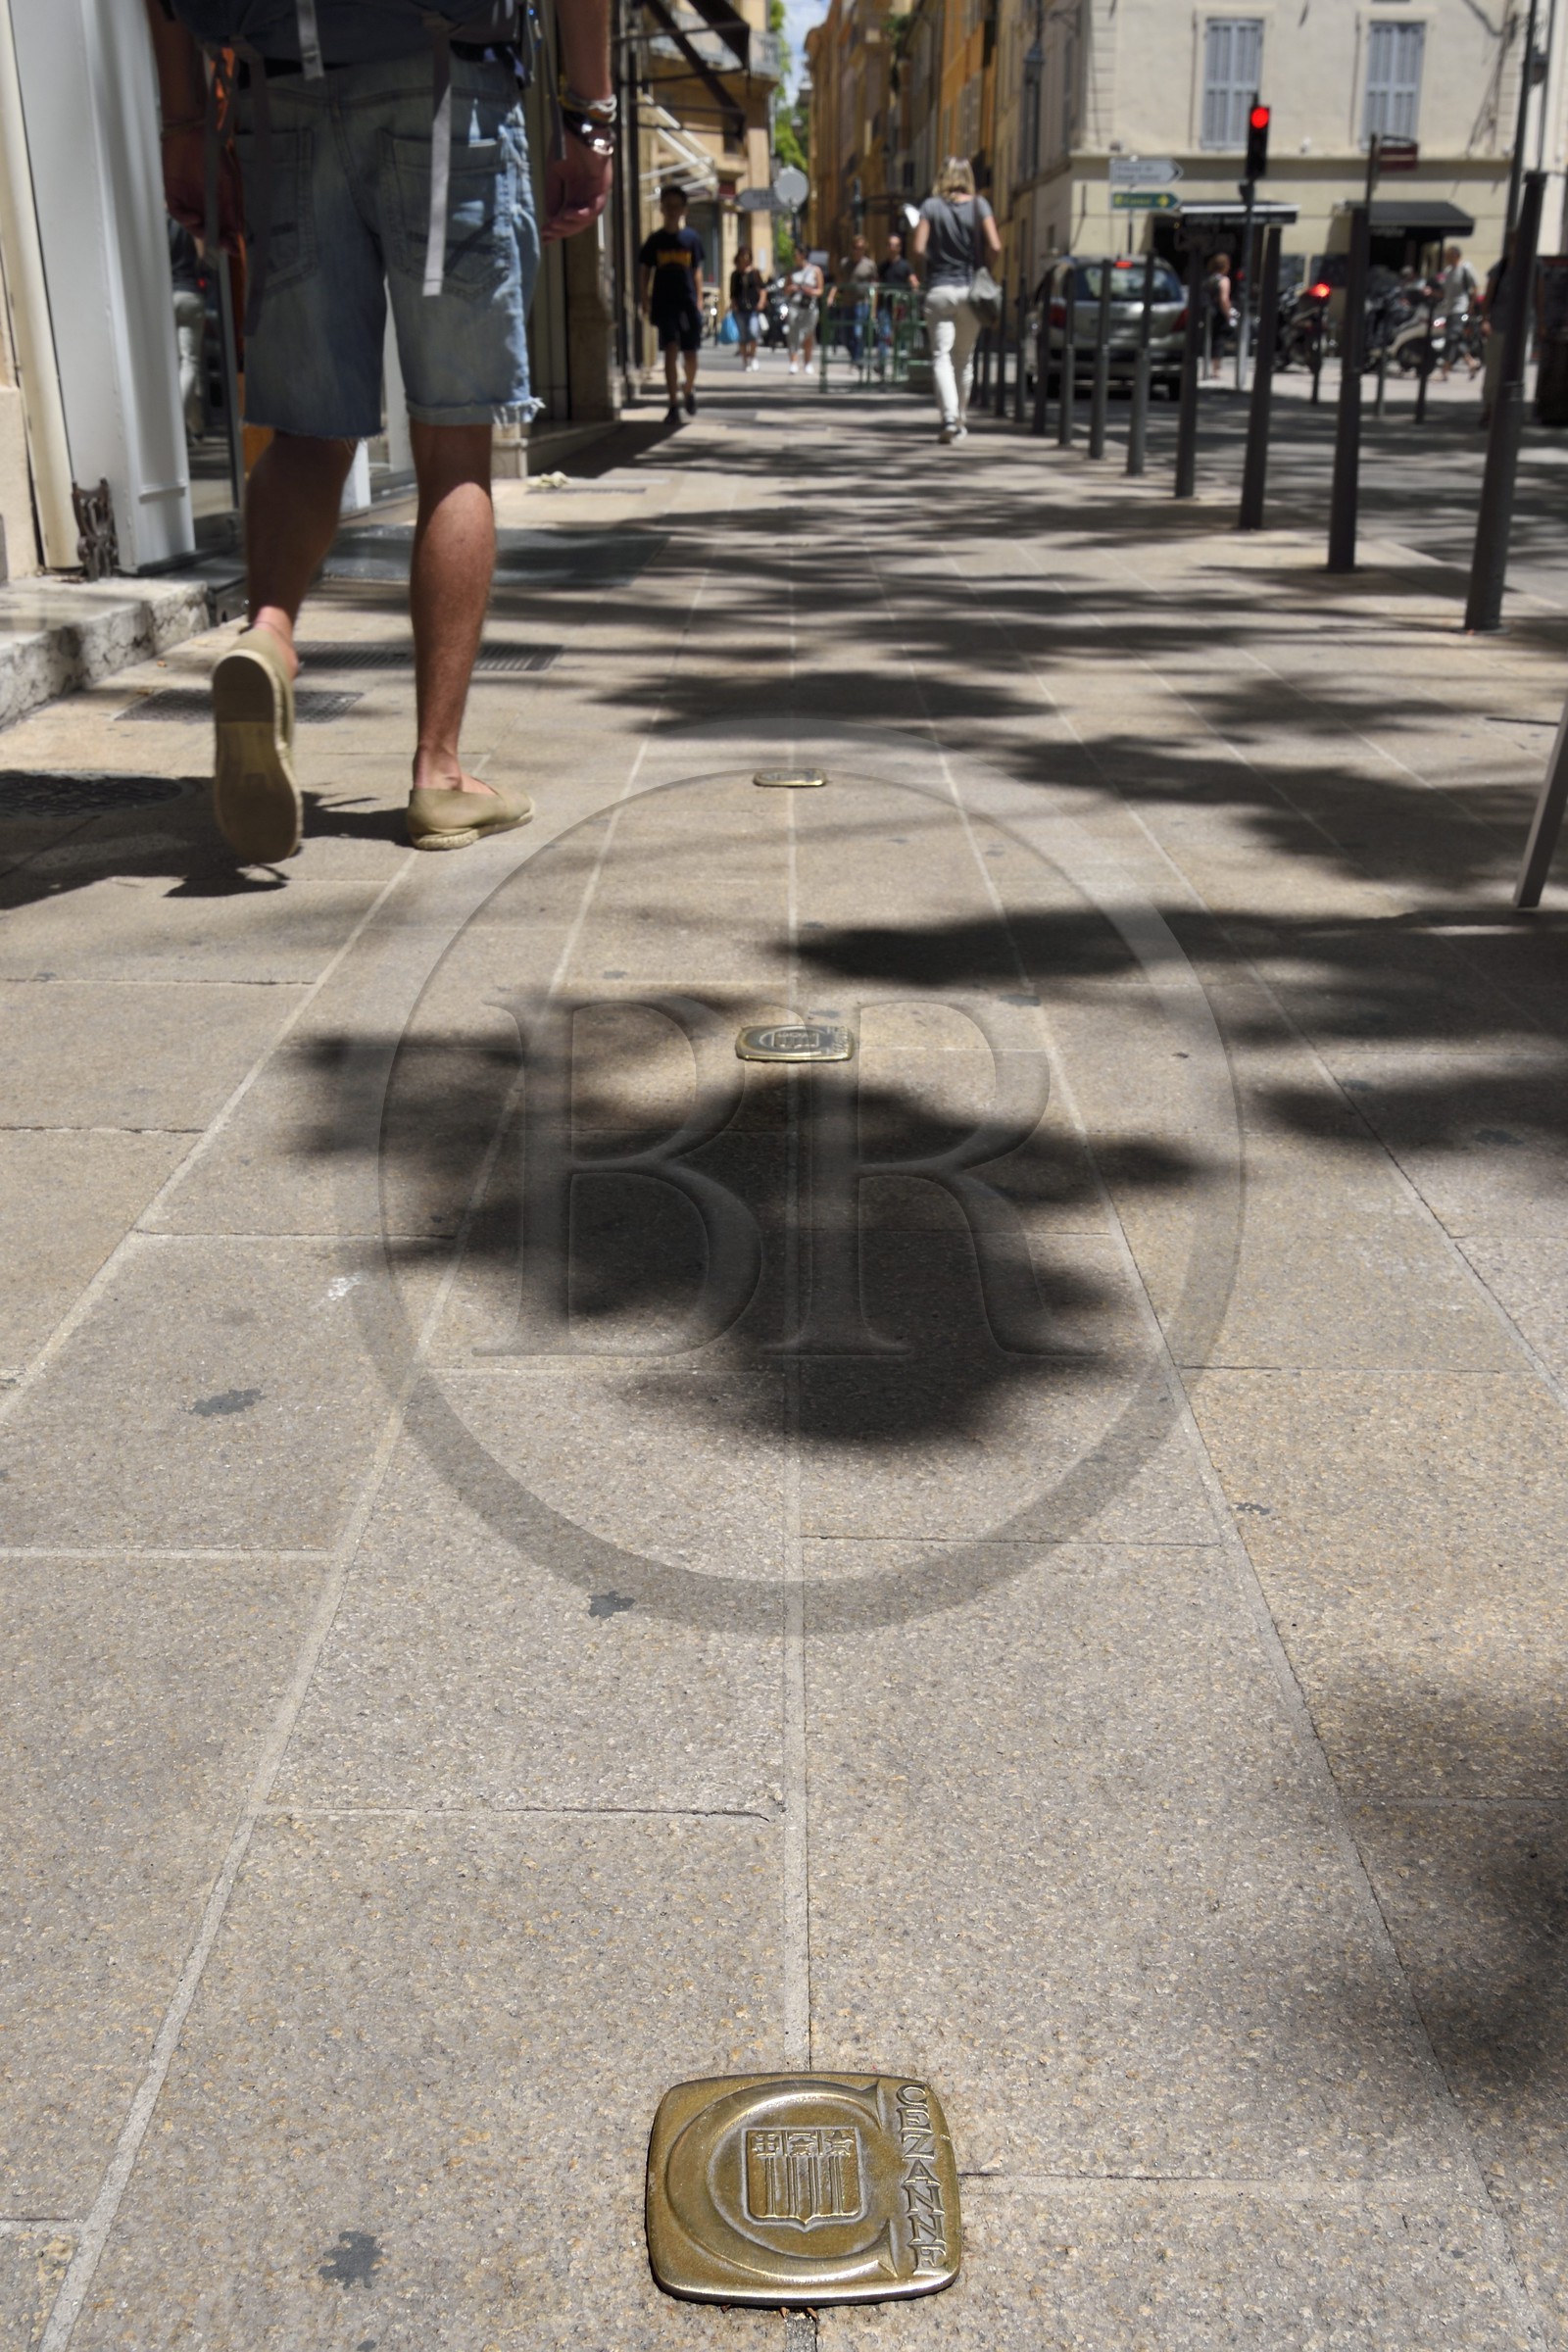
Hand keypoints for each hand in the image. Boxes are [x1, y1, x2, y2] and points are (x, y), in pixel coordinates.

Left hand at [160, 124, 243, 254]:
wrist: (191, 131)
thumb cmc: (214, 153)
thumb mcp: (229, 181)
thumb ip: (232, 206)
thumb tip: (238, 231)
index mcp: (218, 202)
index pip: (223, 227)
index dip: (228, 240)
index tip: (234, 249)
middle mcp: (202, 204)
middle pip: (208, 230)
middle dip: (215, 240)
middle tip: (222, 245)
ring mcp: (187, 200)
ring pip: (193, 225)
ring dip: (200, 232)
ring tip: (206, 231)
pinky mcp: (172, 194)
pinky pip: (178, 213)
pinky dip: (185, 219)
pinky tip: (194, 218)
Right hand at [541, 141, 612, 243]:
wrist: (578, 126)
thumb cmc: (567, 144)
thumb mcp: (554, 174)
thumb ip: (553, 196)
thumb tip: (550, 218)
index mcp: (576, 192)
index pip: (567, 217)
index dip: (556, 228)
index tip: (543, 236)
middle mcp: (587, 195)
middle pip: (577, 222)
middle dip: (561, 230)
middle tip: (547, 233)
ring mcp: (596, 191)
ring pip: (586, 219)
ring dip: (570, 224)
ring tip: (555, 224)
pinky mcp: (603, 186)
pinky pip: (595, 207)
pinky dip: (583, 214)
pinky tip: (569, 215)